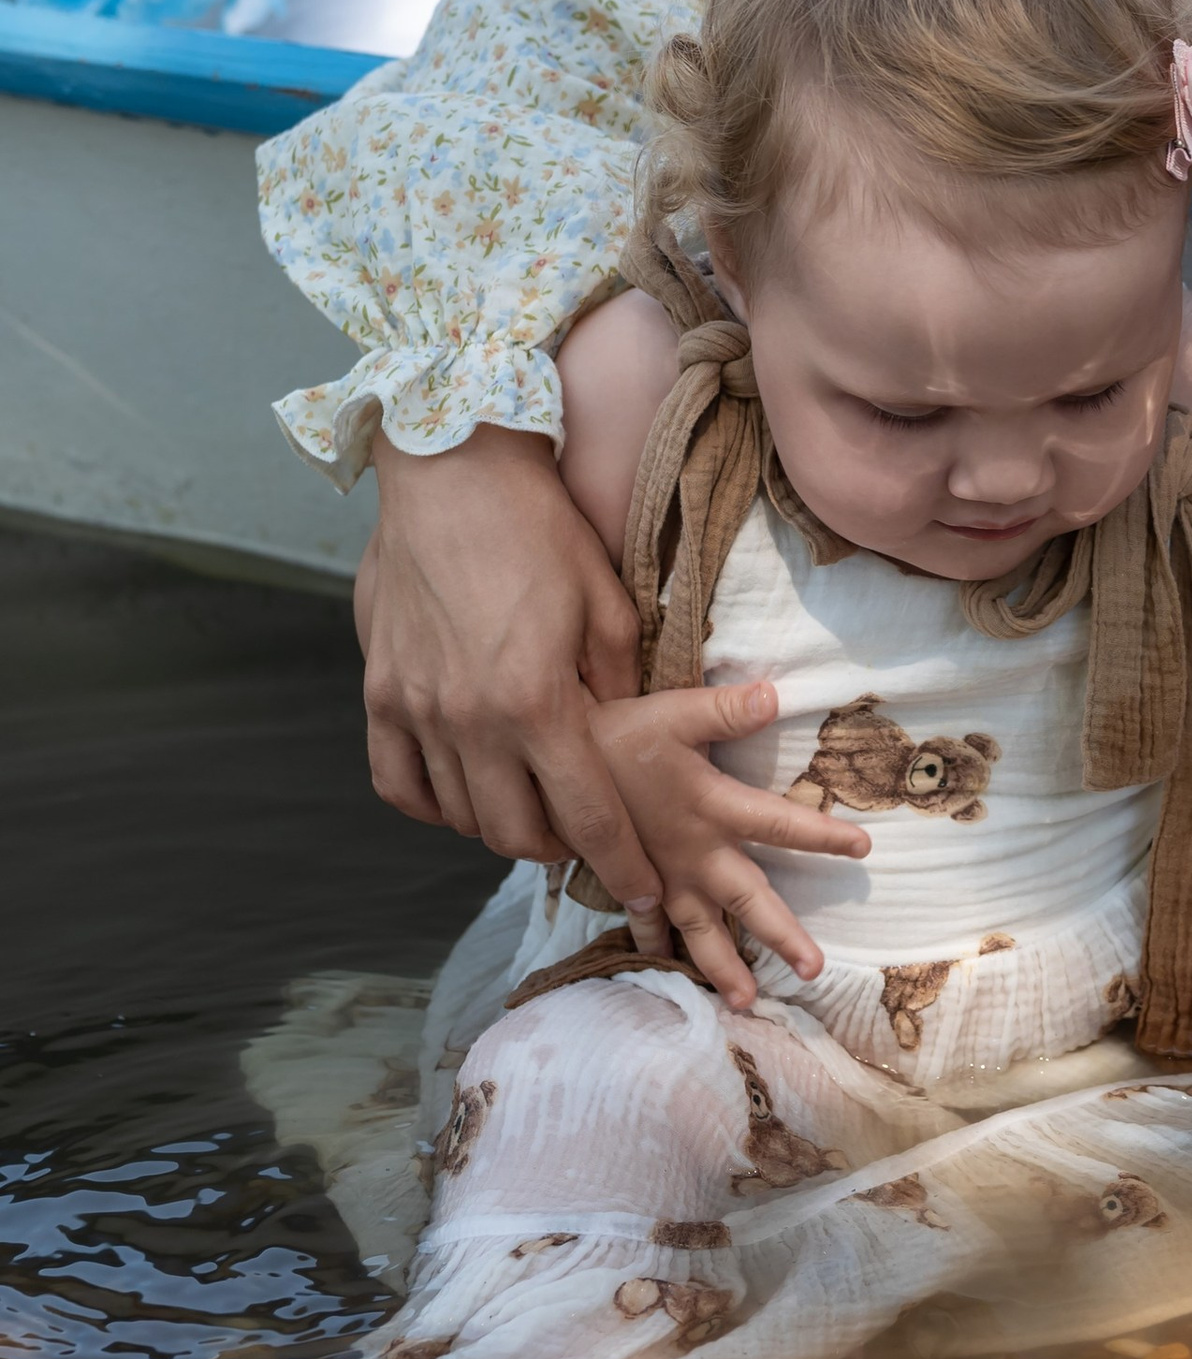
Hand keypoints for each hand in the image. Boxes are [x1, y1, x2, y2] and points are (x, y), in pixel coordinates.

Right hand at [362, 423, 657, 904]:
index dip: (620, 861)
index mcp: (537, 703)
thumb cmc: (540, 529)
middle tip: (582, 841)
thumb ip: (620, 685)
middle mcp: (470, 720)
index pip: (586, 815)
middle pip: (513, 834)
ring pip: (457, 815)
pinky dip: (431, 803)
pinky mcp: (378, 692)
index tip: (645, 889)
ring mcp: (414, 710)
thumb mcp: (608, 605)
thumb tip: (633, 738)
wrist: (452, 469)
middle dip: (558, 851)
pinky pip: (396, 782)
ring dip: (498, 828)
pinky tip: (459, 796)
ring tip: (529, 813)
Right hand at [590, 683, 862, 1013]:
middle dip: (781, 936)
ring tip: (747, 1003)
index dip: (823, 836)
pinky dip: (659, 951)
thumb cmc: (618, 734)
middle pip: (747, 899)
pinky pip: (647, 926)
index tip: (864, 849)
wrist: (551, 763)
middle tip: (813, 972)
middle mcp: (694, 852)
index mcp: (712, 807)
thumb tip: (775, 694)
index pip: (780, 824)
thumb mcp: (673, 713)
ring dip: (723, 967)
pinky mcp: (632, 882)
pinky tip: (670, 974)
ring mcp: (662, 875)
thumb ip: (726, 709)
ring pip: (700, 930)